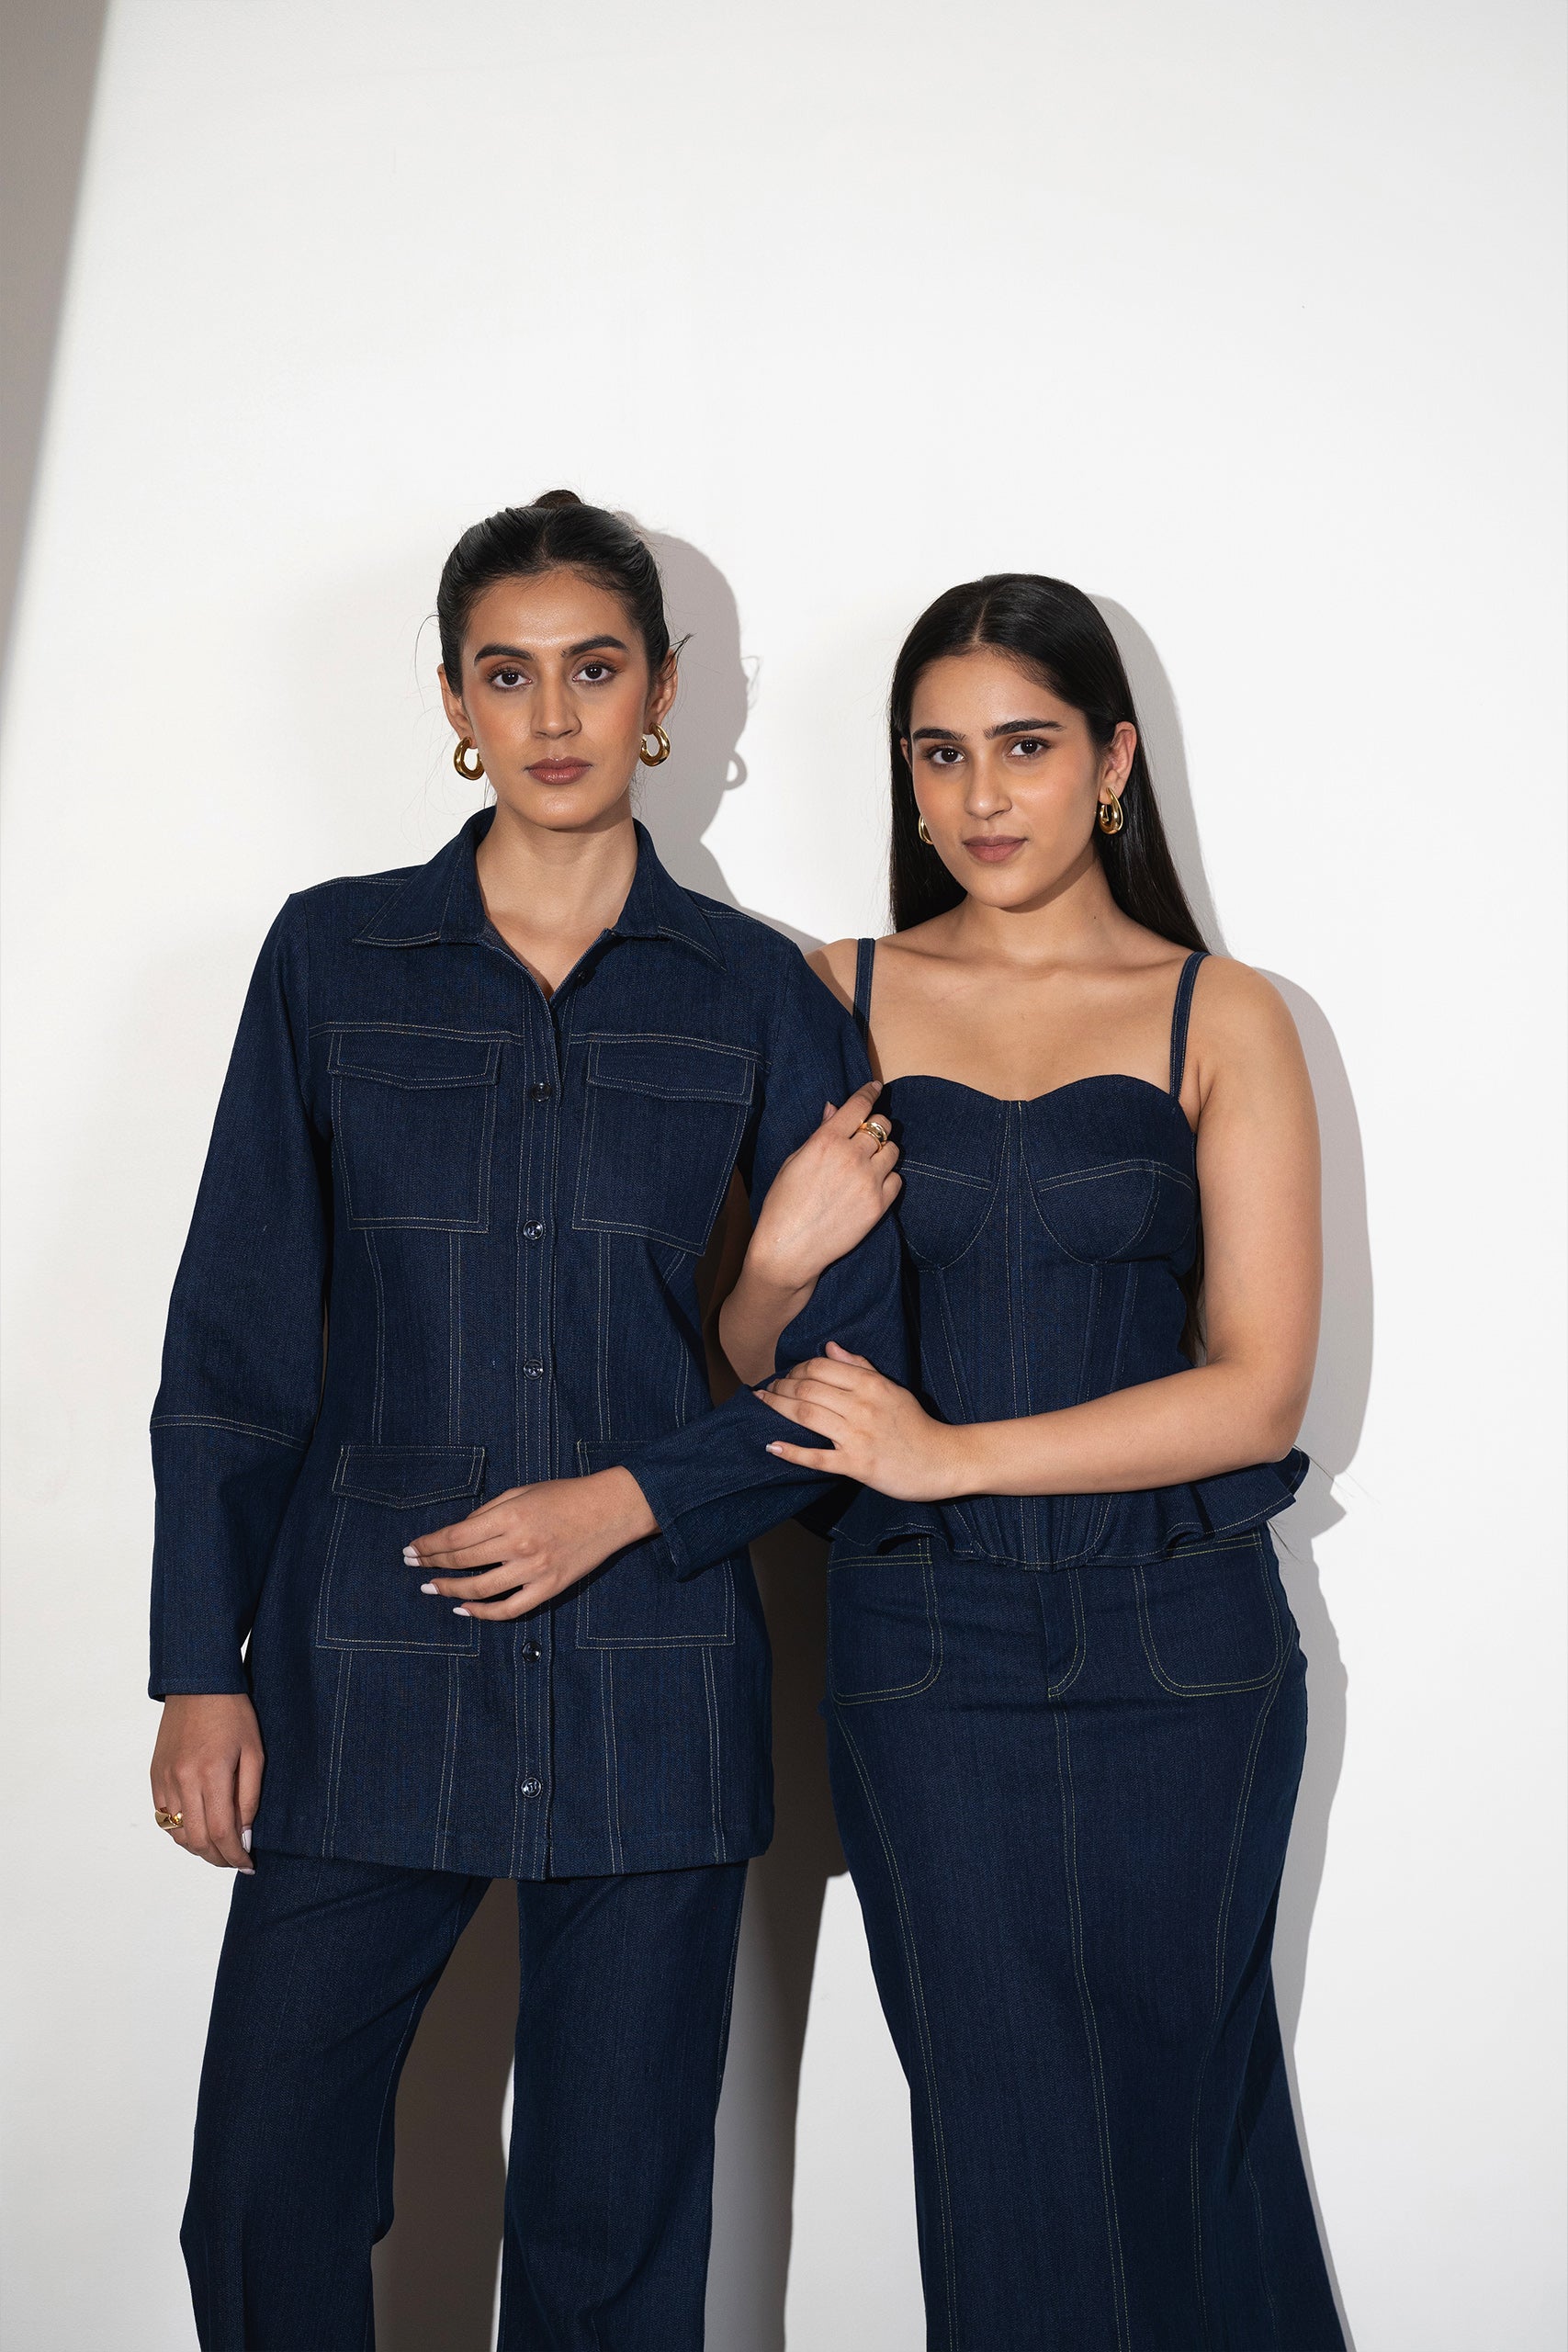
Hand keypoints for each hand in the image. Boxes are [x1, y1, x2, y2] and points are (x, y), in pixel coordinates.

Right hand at [150, 1693, 263, 1871]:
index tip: (248, 1865)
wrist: (198, 1684)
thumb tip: (245, 1836)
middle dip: (218, 1858)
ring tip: (220, 1848)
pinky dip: (180, 1831)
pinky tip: (198, 1829)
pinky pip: (164, 1817)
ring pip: (177, 1833)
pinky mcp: (155, 1775)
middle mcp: (182, 1780)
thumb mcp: (254, 1752)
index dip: (235, 1856)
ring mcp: (164, 1779)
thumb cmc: (233, 1714)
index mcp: (211, 1773)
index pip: (220, 1832)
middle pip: (196, 1840)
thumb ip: (249, 1797)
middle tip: (236, 1861)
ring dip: (198, 1848)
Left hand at [409, 1467, 657, 1621]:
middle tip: (413, 1566)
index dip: (429, 1545)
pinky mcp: (549, 1588)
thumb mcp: (522, 1491)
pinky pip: (510, 1609)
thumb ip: (489, 1512)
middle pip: (463, 1562)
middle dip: (432, 1564)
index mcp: (511, 1516)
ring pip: (480, 1589)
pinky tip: (465, 1609)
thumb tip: (459, 1533)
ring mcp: (535, 1570)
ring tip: (432, 1588)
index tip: (411, 1549)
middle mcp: (519, 1544)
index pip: (456, 1536)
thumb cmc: (565, 1495)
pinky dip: (483, 1613)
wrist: (611, 1509)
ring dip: (450, 1590)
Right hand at [746, 1082, 900, 1296]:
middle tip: (868, 1135)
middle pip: (882, 1125)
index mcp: (826, 1141)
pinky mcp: (879, 1205)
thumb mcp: (795, 1161)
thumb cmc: (783, 1204)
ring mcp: (868, 1181)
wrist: (790, 1249)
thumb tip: (835, 1109)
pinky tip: (872, 1185)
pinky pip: (897, 1179)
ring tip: (869, 1163)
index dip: (870, 1092)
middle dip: (876, 1126)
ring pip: (894, 1150)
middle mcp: (851, 1156)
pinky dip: (888, 1178)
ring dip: (884, 1152)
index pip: (859, 1106)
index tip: (876, 1087)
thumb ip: (821, 1133)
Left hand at [757, 1342, 963, 1500]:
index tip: (785, 1376)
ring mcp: (858, 1436)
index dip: (795, 1369)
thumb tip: (830, 1347)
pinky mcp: (857, 1465)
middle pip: (807, 1389)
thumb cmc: (915, 1423)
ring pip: (806, 1416)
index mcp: (870, 1384)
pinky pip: (817, 1457)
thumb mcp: (891, 1388)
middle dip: (780, 1388)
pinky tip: (772, 1445)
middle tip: (767, 1391)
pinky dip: (792, 1451)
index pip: (820, 1367)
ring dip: (778, 1409)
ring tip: (763, 1406)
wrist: (941, 1460)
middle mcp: (862, 1406)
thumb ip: (860, 1367)